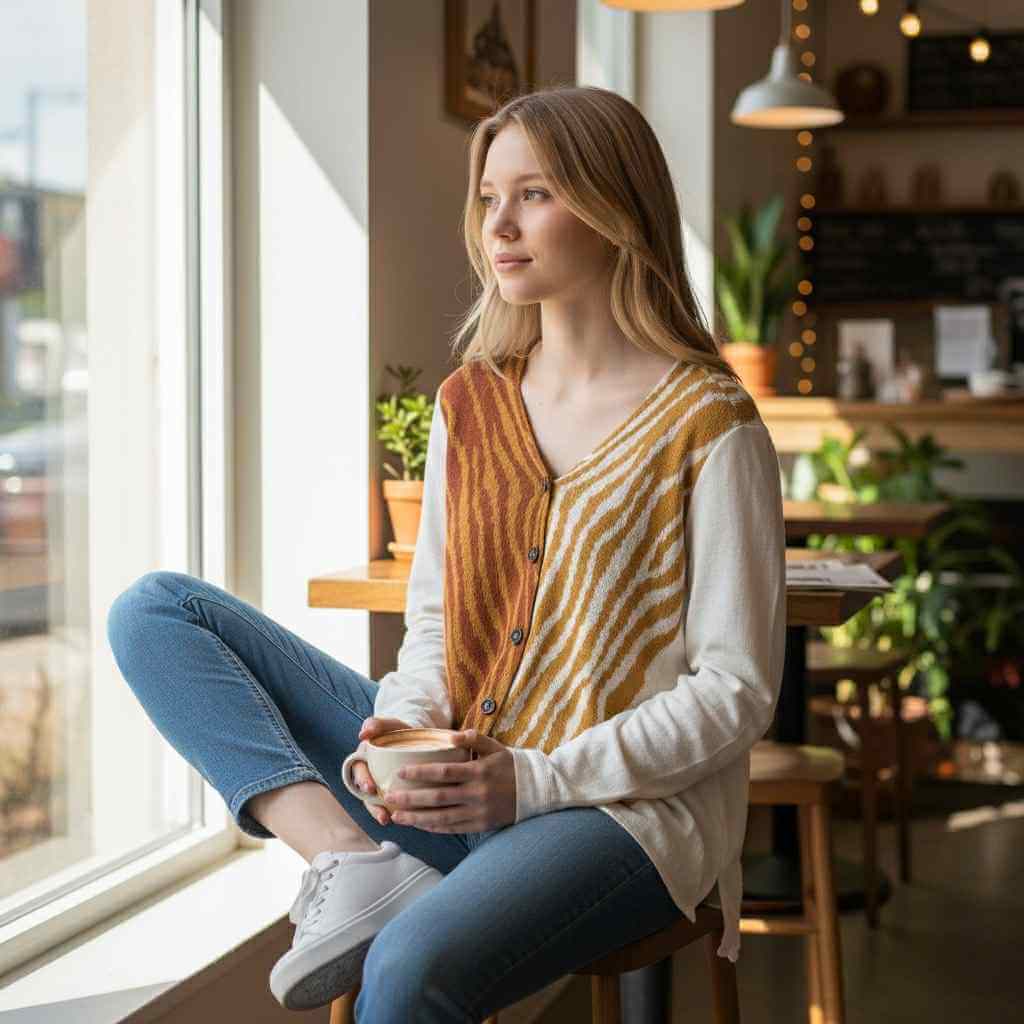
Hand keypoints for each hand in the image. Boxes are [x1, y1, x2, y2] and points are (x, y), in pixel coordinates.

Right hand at [353, 717, 414, 826]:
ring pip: (374, 802)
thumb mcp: (389, 724)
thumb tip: (363, 734)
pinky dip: (393, 812)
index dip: (362, 781)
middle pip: (364, 792)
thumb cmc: (398, 730)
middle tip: (382, 813)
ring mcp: (379, 784)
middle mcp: (369, 773)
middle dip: (371, 805)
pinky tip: (403, 818)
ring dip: (379, 812)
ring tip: (387, 820)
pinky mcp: (390, 792)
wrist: (414, 737)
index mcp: (364, 758)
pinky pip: (388, 804)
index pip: (358, 771)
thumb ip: (376, 723)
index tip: (370, 789)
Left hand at [387, 729, 515, 833]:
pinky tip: (419, 825)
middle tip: (390, 798)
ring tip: (397, 817)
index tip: (400, 773)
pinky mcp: (481, 825)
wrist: (535, 791)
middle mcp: (477, 794)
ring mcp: (479, 812)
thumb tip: (453, 734)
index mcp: (479, 771)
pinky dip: (434, 827)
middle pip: (438, 798)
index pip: (444, 773)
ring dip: (417, 818)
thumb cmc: (510, 765)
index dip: (420, 774)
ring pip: (442, 818)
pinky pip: (453, 828)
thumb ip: (474, 739)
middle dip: (411, 799)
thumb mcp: (495, 747)